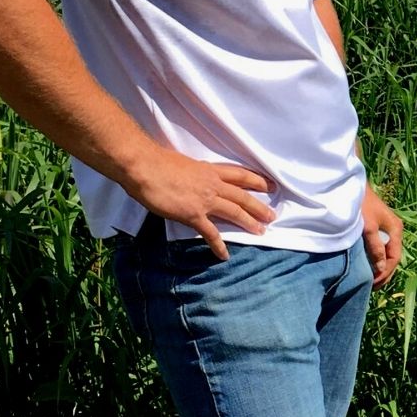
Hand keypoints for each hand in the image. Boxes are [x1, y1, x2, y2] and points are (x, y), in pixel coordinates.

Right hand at [123, 149, 274, 260]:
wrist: (145, 167)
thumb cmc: (157, 161)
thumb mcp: (183, 163)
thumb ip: (192, 173)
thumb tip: (191, 179)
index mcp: (209, 170)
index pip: (240, 175)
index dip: (257, 180)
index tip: (270, 185)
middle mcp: (212, 184)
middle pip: (242, 196)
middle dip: (259, 206)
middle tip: (272, 216)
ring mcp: (204, 200)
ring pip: (234, 212)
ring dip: (249, 223)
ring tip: (261, 231)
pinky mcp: (193, 215)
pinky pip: (210, 233)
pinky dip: (219, 246)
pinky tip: (224, 255)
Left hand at [361, 187, 403, 288]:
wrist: (351, 185)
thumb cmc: (360, 205)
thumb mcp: (368, 227)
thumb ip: (375, 247)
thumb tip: (381, 268)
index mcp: (395, 229)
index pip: (394, 258)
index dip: (385, 273)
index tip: (373, 284)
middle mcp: (394, 229)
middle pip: (392, 257)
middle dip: (384, 273)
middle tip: (372, 288)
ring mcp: (387, 228)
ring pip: (386, 253)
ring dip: (380, 267)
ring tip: (370, 280)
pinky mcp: (378, 227)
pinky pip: (380, 247)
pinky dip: (375, 258)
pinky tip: (368, 265)